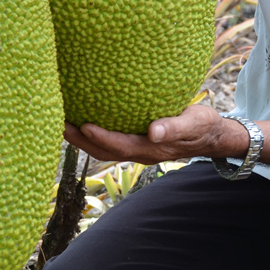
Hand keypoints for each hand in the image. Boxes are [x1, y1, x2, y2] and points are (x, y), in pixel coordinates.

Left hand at [63, 103, 246, 164]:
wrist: (211, 135)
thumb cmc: (203, 125)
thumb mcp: (195, 123)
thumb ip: (175, 127)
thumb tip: (153, 132)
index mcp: (152, 149)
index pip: (121, 145)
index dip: (101, 137)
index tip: (83, 124)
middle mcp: (140, 152)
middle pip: (104, 151)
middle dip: (80, 140)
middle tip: (58, 123)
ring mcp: (136, 149)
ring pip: (103, 149)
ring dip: (80, 139)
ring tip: (60, 122)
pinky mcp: (135, 142)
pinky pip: (109, 141)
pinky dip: (92, 134)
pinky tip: (80, 117)